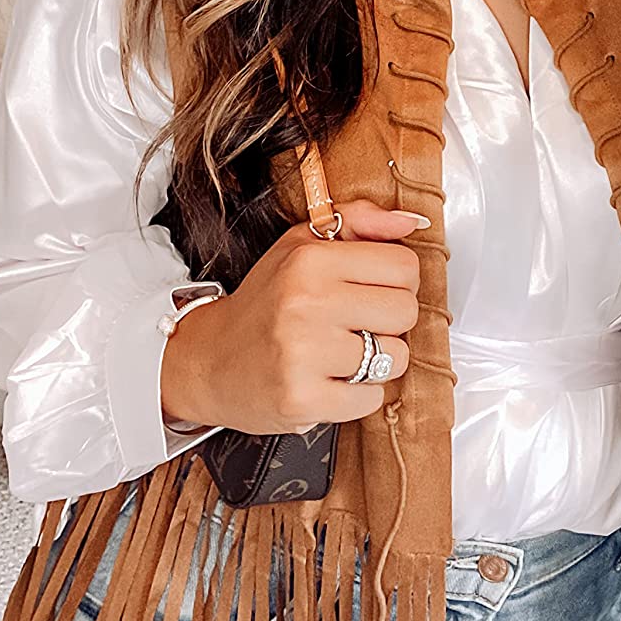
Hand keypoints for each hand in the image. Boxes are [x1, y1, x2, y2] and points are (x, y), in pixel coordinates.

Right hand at [159, 199, 427, 433]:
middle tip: (358, 324)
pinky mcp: (302, 398)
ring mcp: (303, 353)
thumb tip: (412, 222)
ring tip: (342, 354)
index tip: (374, 289)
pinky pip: (372, 399)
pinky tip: (329, 381)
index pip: (404, 266)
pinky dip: (358, 396)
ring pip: (396, 359)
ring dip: (377, 362)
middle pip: (406, 311)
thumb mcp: (302, 244)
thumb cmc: (265, 301)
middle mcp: (306, 302)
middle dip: (390, 322)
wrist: (208, 360)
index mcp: (310, 259)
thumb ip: (360, 221)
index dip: (398, 281)